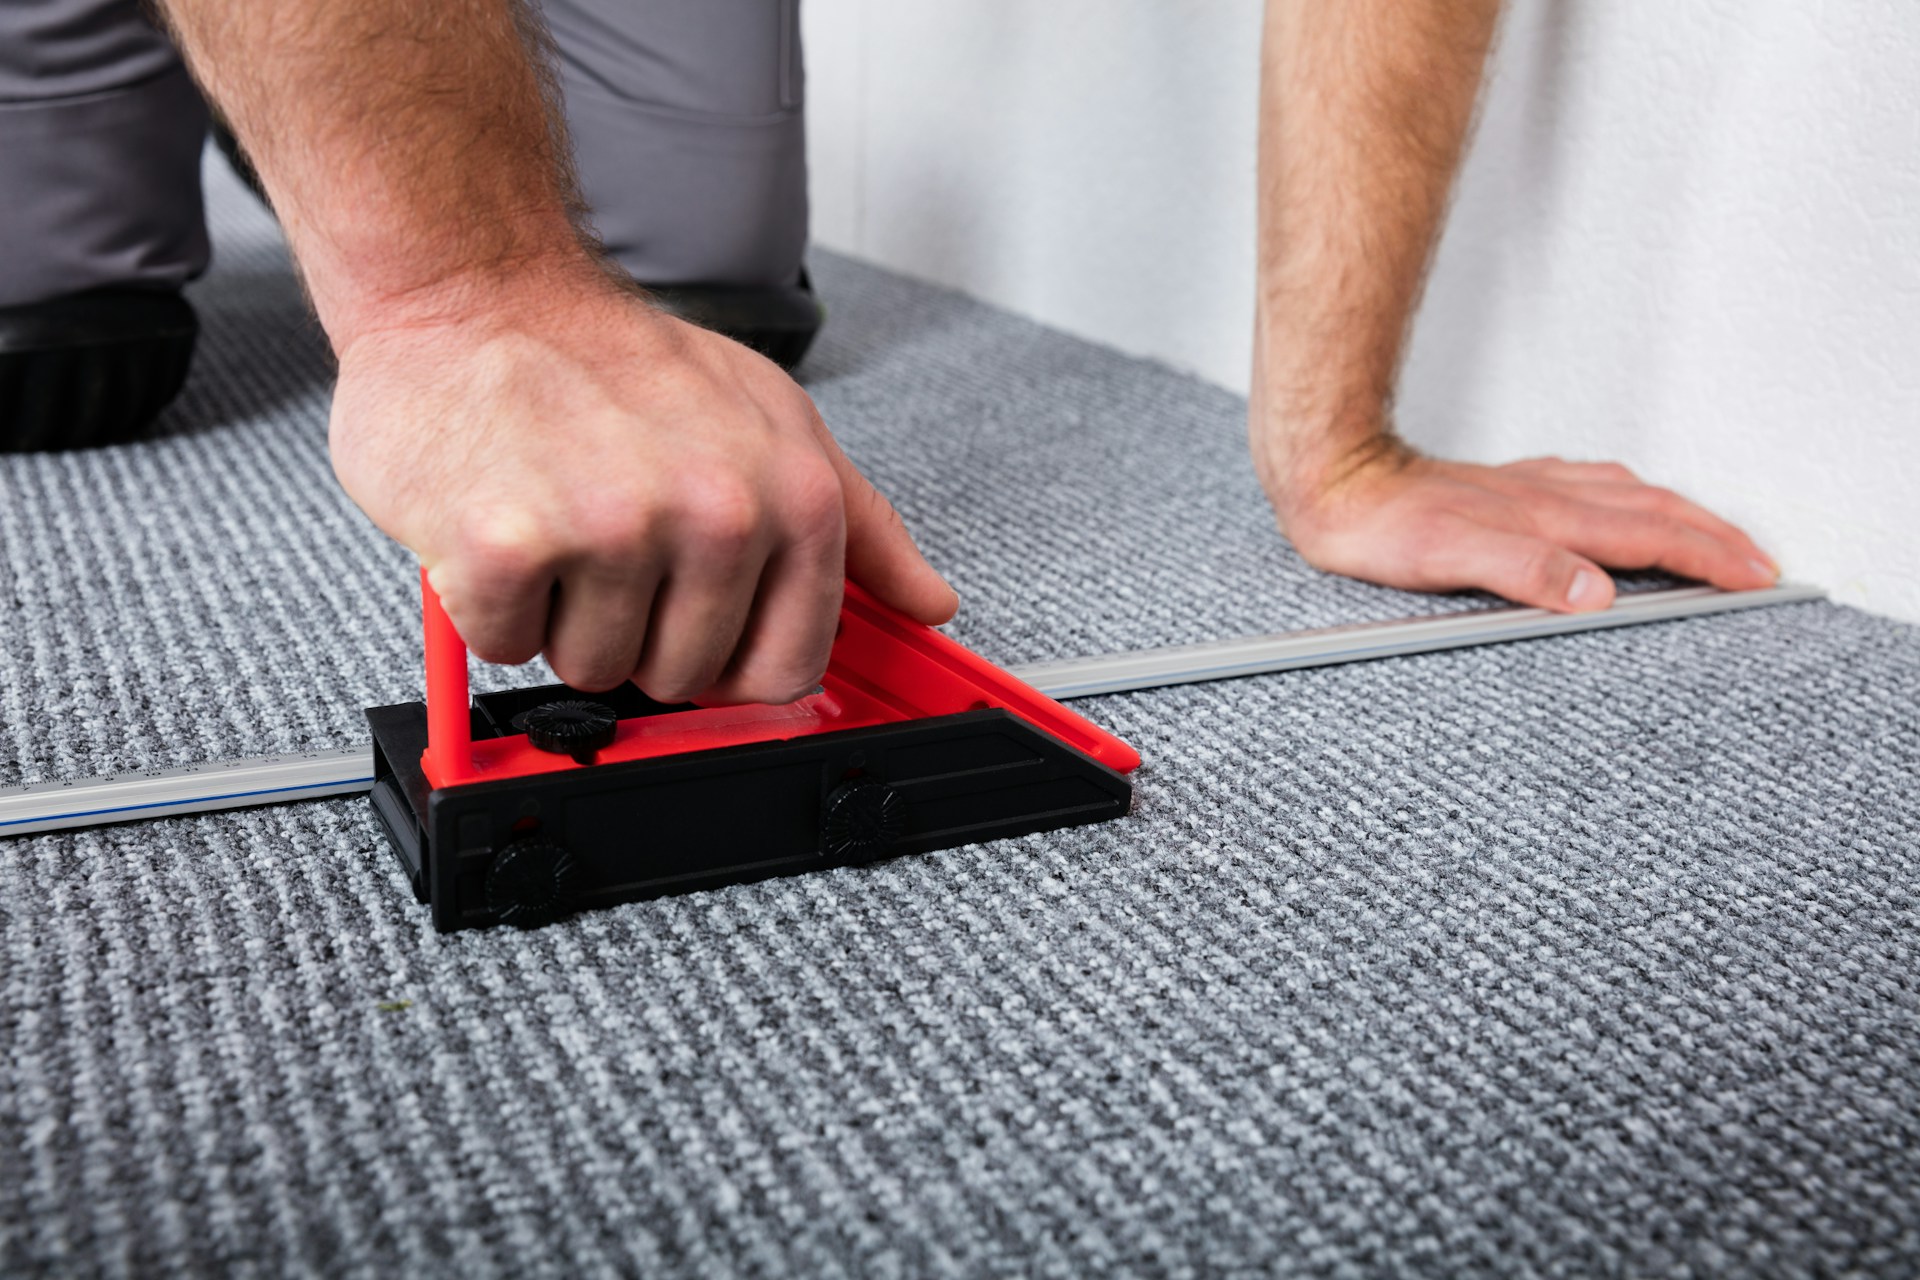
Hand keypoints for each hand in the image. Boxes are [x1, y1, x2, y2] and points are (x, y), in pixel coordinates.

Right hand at [328, 274, 955, 703]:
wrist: (480, 293)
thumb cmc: (623, 361)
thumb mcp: (778, 422)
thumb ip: (861, 525)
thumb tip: (929, 600)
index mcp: (794, 499)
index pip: (785, 671)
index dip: (729, 660)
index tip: (695, 619)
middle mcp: (717, 515)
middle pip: (682, 677)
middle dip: (636, 627)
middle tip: (610, 537)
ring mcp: (614, 530)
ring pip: (593, 668)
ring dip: (563, 614)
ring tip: (560, 521)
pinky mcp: (509, 545)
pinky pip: (507, 645)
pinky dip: (491, 604)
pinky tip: (504, 526)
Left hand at [1261, 436, 1778, 611]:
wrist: (1334, 477)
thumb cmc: (1382, 525)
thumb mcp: (1453, 558)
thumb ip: (1526, 573)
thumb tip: (1596, 592)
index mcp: (1547, 520)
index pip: (1650, 539)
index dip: (1708, 558)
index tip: (1755, 576)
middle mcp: (1547, 498)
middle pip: (1654, 513)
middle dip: (1714, 537)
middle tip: (1760, 562)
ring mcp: (1529, 488)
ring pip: (1628, 496)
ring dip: (1681, 516)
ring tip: (1715, 535)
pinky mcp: (1505, 488)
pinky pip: (1592, 488)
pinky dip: (1630, 500)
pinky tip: (1621, 504)